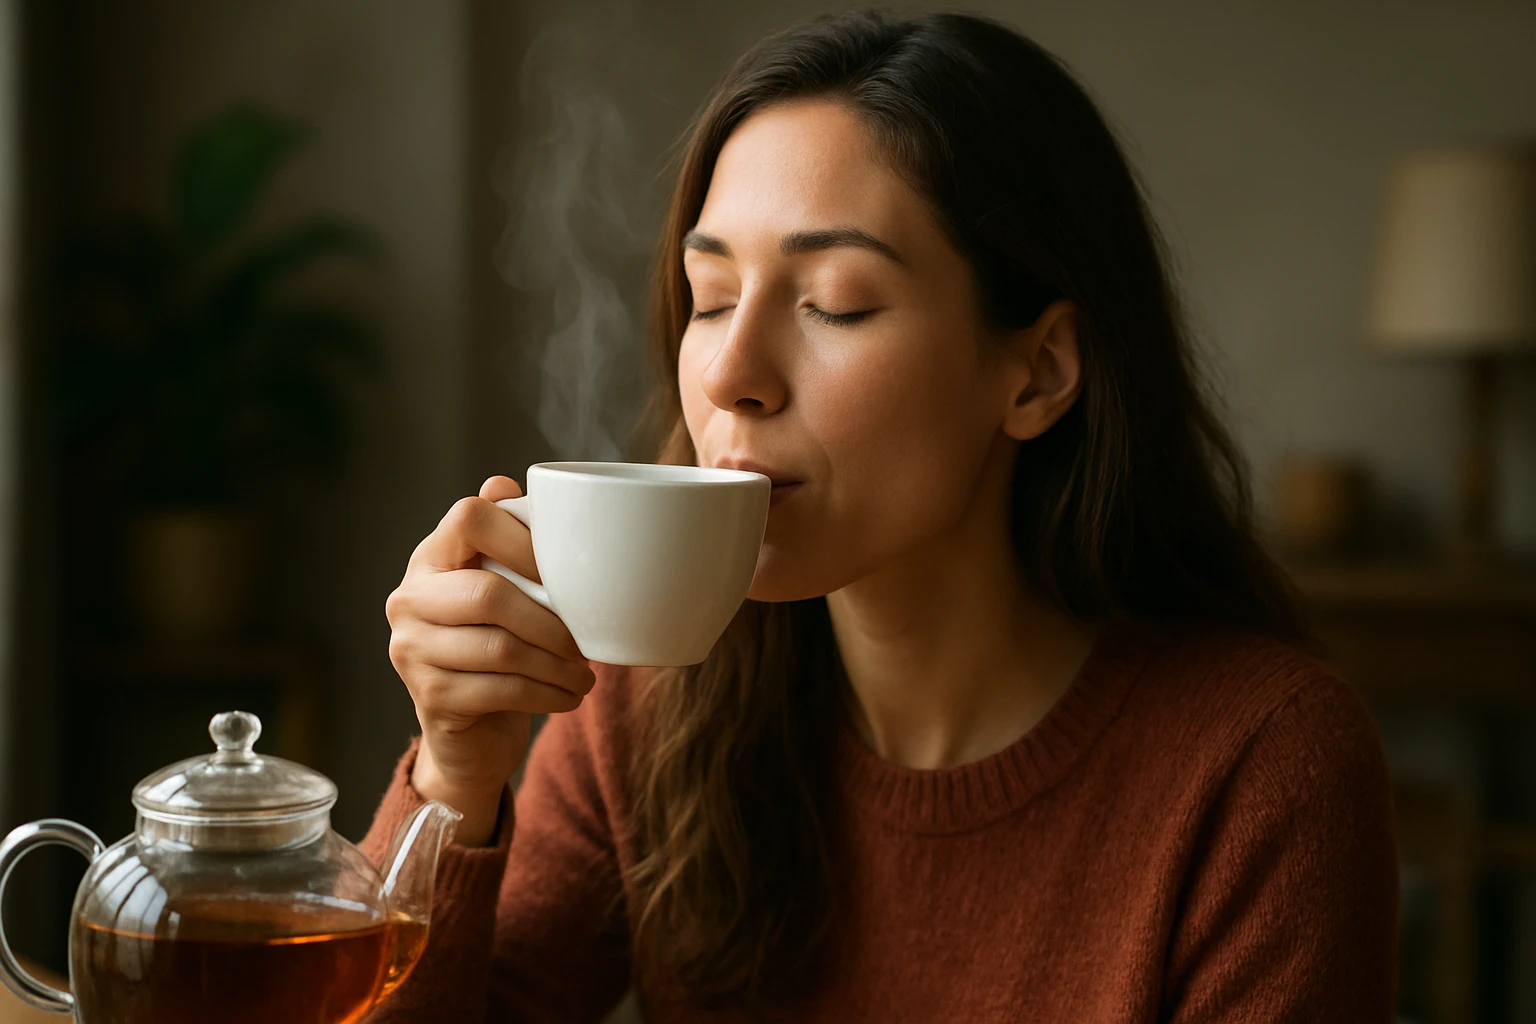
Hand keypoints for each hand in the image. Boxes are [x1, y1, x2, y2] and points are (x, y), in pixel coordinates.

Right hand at [385, 476, 594, 845]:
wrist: (469, 732)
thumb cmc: (495, 644)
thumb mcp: (502, 588)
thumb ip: (505, 540)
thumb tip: (503, 483)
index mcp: (430, 558)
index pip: (470, 518)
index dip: (525, 539)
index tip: (565, 572)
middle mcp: (410, 599)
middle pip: (489, 593)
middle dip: (551, 620)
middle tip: (585, 640)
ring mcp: (412, 651)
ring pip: (501, 649)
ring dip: (558, 664)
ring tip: (585, 673)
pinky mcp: (430, 699)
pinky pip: (503, 690)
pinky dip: (548, 694)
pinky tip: (569, 696)